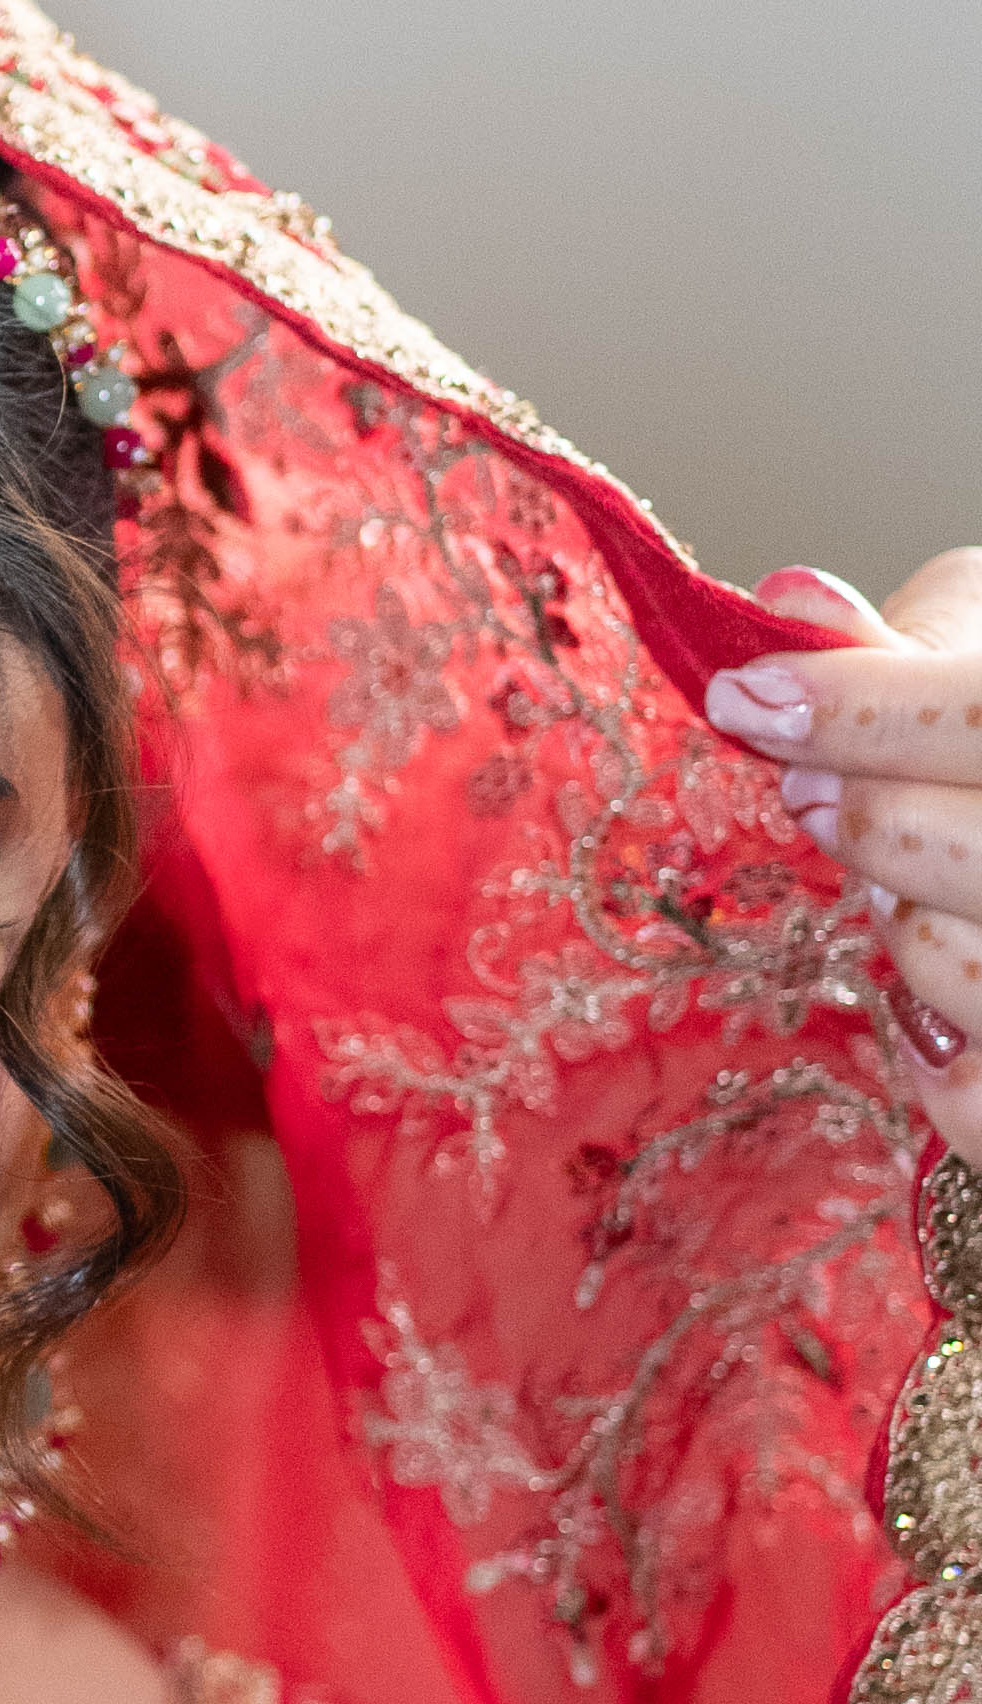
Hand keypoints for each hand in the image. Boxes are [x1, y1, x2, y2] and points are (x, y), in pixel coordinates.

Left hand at [705, 549, 981, 1176]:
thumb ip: (905, 648)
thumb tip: (787, 601)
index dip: (871, 709)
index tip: (746, 697)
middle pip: (980, 851)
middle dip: (877, 821)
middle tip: (815, 794)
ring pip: (958, 969)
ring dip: (906, 929)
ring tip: (922, 889)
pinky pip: (969, 1102)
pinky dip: (935, 1059)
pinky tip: (944, 1002)